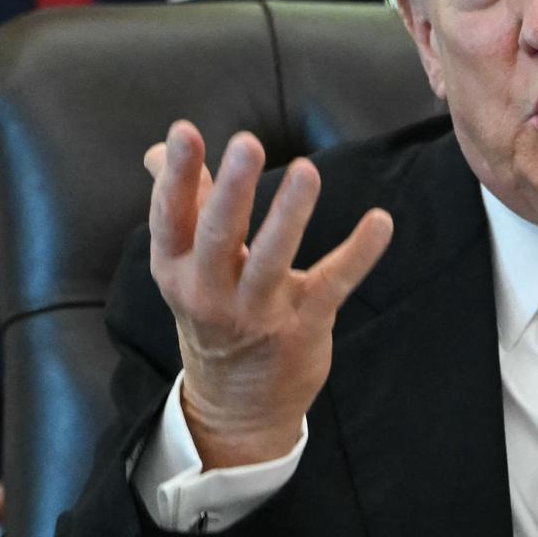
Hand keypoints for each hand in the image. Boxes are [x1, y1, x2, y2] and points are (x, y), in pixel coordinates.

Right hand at [144, 121, 391, 467]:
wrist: (236, 405)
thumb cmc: (215, 313)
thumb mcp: (188, 267)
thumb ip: (184, 205)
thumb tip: (157, 152)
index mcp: (177, 269)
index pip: (171, 218)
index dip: (176, 177)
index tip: (183, 132)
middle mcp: (209, 292)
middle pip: (219, 236)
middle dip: (232, 191)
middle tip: (247, 143)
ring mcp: (256, 313)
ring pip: (272, 260)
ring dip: (290, 215)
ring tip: (307, 171)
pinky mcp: (302, 326)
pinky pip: (332, 284)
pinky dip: (358, 253)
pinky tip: (380, 221)